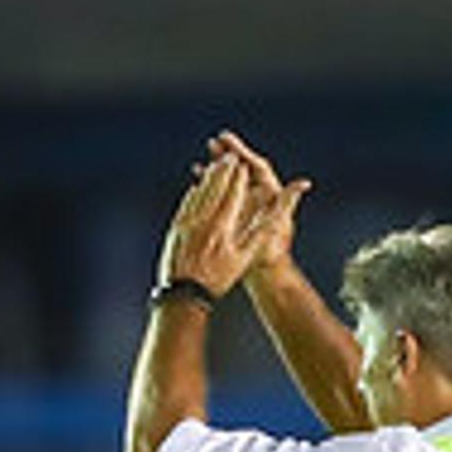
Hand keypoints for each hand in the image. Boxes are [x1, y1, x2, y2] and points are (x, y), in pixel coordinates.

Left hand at [159, 146, 266, 297]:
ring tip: (215, 165)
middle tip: (229, 156)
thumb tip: (277, 217)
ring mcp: (186, 224)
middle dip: (223, 171)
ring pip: (198, 194)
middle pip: (214, 188)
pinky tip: (194, 188)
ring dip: (208, 177)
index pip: (232, 195)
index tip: (242, 165)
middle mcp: (203, 221)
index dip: (238, 179)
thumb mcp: (244, 258)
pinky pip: (185, 205)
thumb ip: (260, 234)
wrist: (183, 295)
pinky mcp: (174, 230)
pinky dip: (191, 194)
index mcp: (222, 227)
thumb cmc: (217, 279)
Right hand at [212, 131, 308, 283]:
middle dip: (230, 154)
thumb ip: (288, 202)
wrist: (262, 272)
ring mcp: (248, 205)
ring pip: (233, 178)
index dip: (242, 151)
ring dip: (221, 165)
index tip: (228, 139)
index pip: (257, 166)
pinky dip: (213, 182)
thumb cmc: (272, 252)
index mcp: (270, 195)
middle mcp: (260, 197)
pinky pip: (224, 192)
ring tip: (207, 150)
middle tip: (215, 140)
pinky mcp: (237, 213)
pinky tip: (199, 175)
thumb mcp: (278, 224)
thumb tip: (305, 183)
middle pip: (244, 168)